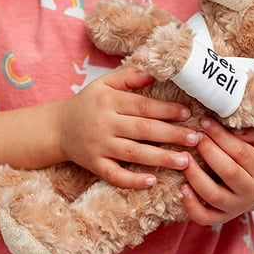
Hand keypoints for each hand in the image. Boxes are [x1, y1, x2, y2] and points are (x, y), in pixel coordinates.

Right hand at [58, 65, 201, 189]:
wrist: (57, 127)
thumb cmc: (88, 103)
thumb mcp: (104, 83)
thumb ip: (129, 76)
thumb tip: (155, 72)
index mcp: (109, 101)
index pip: (143, 106)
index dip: (166, 110)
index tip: (187, 114)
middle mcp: (105, 124)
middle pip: (143, 130)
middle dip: (171, 135)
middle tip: (196, 139)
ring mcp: (99, 146)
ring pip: (134, 154)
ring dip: (161, 158)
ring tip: (185, 161)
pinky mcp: (94, 165)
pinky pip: (115, 175)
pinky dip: (133, 180)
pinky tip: (152, 181)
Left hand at [179, 117, 253, 225]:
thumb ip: (253, 132)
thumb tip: (234, 130)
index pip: (240, 152)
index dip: (220, 136)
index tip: (204, 122)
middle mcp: (251, 191)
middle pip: (228, 172)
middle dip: (208, 151)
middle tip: (193, 137)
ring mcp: (236, 207)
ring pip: (214, 195)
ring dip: (195, 176)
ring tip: (183, 158)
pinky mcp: (221, 218)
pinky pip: (205, 217)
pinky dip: (191, 206)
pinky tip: (182, 188)